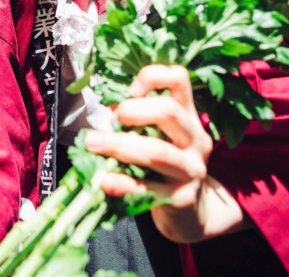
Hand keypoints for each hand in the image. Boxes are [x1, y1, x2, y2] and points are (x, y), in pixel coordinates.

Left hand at [84, 65, 244, 242]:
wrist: (190, 212)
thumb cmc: (165, 166)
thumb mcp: (161, 137)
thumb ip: (140, 120)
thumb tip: (107, 110)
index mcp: (189, 117)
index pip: (179, 79)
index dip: (153, 76)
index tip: (131, 89)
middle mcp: (196, 139)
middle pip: (169, 111)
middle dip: (132, 111)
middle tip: (110, 120)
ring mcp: (193, 170)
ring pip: (158, 151)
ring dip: (119, 145)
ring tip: (92, 143)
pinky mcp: (183, 199)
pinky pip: (149, 188)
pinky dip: (123, 183)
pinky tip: (105, 180)